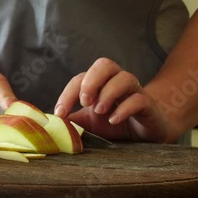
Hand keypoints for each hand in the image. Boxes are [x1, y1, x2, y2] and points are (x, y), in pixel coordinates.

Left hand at [54, 58, 168, 141]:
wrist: (146, 133)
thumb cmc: (114, 122)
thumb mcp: (88, 123)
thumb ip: (72, 121)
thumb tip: (49, 123)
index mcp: (100, 83)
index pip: (80, 78)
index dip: (68, 94)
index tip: (60, 113)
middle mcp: (117, 82)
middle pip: (104, 64)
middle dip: (91, 81)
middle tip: (85, 101)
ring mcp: (135, 92)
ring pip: (125, 77)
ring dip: (108, 93)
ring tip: (99, 111)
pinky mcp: (148, 106)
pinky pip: (138, 99)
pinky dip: (124, 109)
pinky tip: (114, 120)